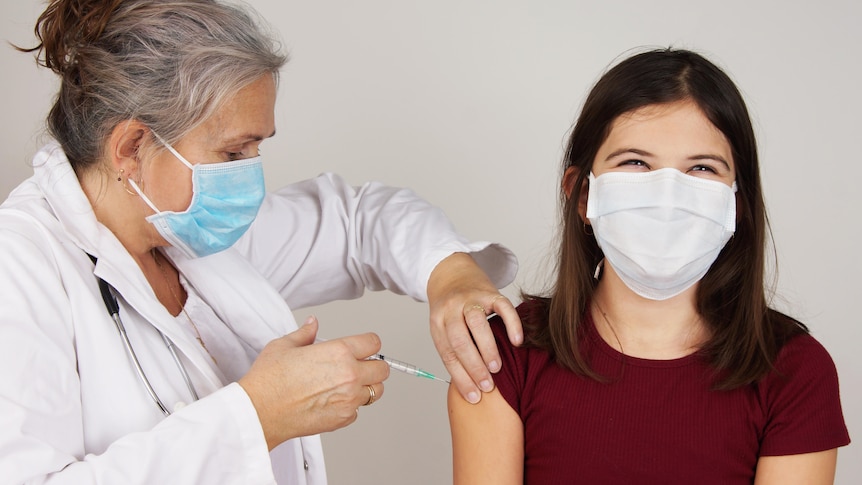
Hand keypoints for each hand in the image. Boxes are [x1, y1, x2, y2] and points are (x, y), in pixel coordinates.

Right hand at [238, 316, 389, 449]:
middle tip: (360, 366)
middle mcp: (349, 375)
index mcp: (339, 352)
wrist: (259, 412)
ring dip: (366, 387)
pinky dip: (350, 406)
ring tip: (347, 385)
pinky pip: (358, 411)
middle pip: (383, 369)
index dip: (369, 344)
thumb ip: (305, 333)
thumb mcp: (284, 346)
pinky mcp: (343, 418)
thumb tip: (312, 324)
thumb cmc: (268, 380)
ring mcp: (349, 399)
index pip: (373, 343)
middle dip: (374, 366)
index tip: (364, 348)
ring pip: (375, 392)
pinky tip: (332, 401)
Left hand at [427, 253, 522, 403]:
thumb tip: (470, 386)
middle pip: (459, 340)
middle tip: (487, 385)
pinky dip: (511, 324)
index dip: (460, 378)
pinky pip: (502, 306)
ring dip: (487, 349)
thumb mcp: (444, 327)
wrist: (452, 273)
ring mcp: (470, 299)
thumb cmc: (451, 309)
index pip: (447, 354)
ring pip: (477, 324)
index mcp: (437, 322)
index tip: (473, 397)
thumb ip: (455, 350)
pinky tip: (516, 341)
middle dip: (474, 367)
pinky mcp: (490, 291)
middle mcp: (451, 309)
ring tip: (497, 368)